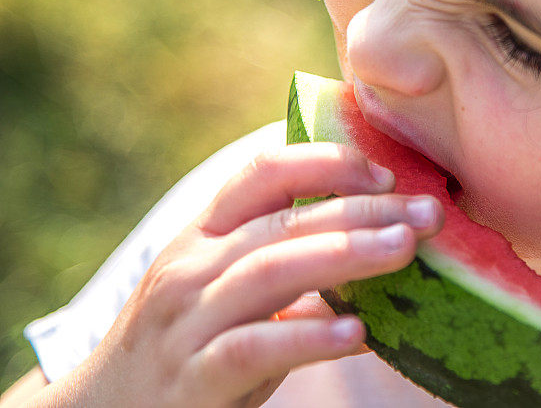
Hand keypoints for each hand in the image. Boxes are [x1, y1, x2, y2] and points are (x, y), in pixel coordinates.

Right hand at [30, 142, 443, 407]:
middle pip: (284, 222)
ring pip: (270, 271)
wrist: (108, 407)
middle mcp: (192, 265)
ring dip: (344, 254)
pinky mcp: (193, 376)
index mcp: (205, 232)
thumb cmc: (190, 337)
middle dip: (362, 209)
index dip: (326, 163)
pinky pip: (253, 348)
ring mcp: (187, 320)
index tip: (385, 173)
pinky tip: (357, 331)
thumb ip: (286, 257)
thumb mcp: (228, 285)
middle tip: (427, 212)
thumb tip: (376, 237)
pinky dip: (306, 337)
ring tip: (403, 248)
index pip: (263, 173)